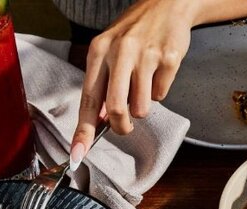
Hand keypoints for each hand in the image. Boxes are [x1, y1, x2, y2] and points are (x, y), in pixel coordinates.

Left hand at [69, 0, 193, 170]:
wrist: (167, 4)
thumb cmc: (135, 32)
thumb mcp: (110, 51)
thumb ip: (103, 84)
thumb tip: (100, 119)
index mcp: (99, 52)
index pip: (88, 99)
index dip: (82, 131)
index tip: (77, 155)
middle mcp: (120, 52)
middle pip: (116, 109)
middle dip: (122, 126)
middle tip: (126, 126)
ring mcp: (146, 56)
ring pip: (142, 107)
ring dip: (144, 106)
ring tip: (144, 84)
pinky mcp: (169, 59)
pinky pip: (161, 94)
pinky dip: (160, 89)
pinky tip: (158, 71)